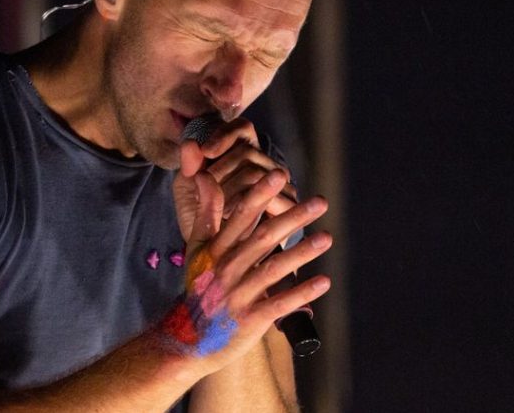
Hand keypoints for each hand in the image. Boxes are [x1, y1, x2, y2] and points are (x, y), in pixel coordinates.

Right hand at [164, 150, 330, 373]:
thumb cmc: (199, 287)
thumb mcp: (197, 249)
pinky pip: (279, 304)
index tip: (280, 175)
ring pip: (273, 269)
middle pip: (263, 238)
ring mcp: (238, 295)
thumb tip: (205, 175)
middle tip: (320, 202)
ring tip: (327, 238)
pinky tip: (324, 281)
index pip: (241, 216)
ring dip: (301, 253)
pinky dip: (301, 293)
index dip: (260, 194)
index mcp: (216, 249)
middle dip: (292, 218)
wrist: (186, 338)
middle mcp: (226, 269)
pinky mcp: (250, 319)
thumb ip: (206, 212)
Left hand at [182, 118, 297, 219]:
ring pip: (256, 173)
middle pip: (246, 152)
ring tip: (213, 206)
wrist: (217, 254)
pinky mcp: (287, 204)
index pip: (242, 128)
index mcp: (242, 152)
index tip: (206, 151)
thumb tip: (190, 143)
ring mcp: (279, 182)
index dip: (224, 135)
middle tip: (201, 193)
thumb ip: (189, 167)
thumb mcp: (187, 190)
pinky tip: (229, 215)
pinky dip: (246, 205)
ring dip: (229, 189)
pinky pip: (269, 196)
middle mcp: (264, 163)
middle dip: (220, 170)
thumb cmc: (201, 216)